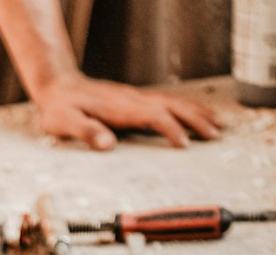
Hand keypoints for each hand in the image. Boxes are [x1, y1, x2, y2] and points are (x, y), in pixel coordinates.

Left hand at [34, 74, 220, 149]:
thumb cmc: (60, 108)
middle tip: (216, 134)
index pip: (153, 116)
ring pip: (173, 102)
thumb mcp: (65, 122)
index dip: (170, 129)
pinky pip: (167, 103)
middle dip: (196, 119)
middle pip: (172, 106)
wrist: (59, 87)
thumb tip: (107, 145)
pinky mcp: (135, 100)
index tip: (185, 144)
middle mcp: (132, 99)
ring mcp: (136, 98)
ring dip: (197, 113)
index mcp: (119, 107)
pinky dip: (185, 109)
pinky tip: (196, 115)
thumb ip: (86, 132)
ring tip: (217, 125)